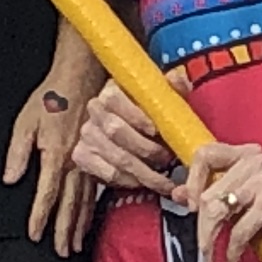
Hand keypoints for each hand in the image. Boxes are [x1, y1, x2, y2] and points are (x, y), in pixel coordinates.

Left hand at [4, 75, 96, 252]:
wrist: (82, 77)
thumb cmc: (52, 97)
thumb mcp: (25, 121)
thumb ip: (18, 153)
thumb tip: (11, 180)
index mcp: (56, 156)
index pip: (46, 196)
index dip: (40, 217)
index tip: (35, 235)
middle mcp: (76, 163)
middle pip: (70, 205)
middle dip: (65, 231)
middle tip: (62, 251)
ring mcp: (91, 160)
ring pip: (86, 201)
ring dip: (80, 224)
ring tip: (75, 244)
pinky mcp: (99, 155)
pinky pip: (97, 188)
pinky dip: (93, 207)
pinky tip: (90, 217)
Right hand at [63, 83, 179, 196]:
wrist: (129, 131)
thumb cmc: (149, 112)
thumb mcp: (161, 98)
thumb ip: (170, 88)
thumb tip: (178, 78)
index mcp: (111, 91)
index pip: (114, 99)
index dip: (135, 115)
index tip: (155, 130)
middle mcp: (94, 111)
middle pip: (115, 131)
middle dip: (145, 148)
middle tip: (167, 159)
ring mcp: (87, 135)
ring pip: (114, 156)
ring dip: (143, 170)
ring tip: (163, 178)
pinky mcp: (83, 156)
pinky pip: (107, 173)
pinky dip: (129, 181)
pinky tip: (144, 183)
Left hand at [181, 140, 261, 261]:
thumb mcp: (247, 197)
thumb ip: (215, 192)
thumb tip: (177, 194)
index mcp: (247, 154)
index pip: (204, 154)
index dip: (191, 180)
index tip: (190, 205)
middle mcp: (255, 161)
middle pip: (208, 192)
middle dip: (201, 226)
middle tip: (203, 247)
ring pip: (218, 210)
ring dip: (210, 240)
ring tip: (211, 257)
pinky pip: (238, 229)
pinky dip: (232, 250)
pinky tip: (232, 259)